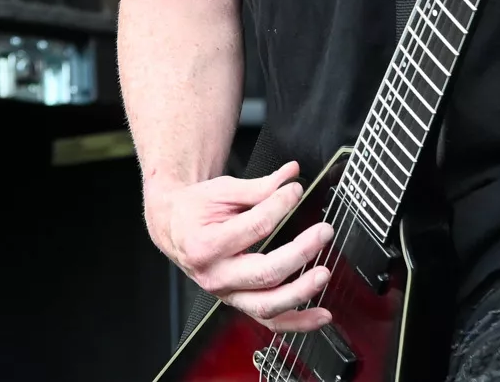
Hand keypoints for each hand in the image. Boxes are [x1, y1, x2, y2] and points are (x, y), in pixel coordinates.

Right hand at [151, 161, 334, 331]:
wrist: (175, 229)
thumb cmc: (195, 210)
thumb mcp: (221, 191)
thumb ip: (258, 187)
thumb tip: (290, 177)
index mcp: (206, 245)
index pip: (255, 227)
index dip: (281, 206)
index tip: (295, 190)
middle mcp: (215, 276)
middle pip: (264, 273)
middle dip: (300, 252)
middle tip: (323, 231)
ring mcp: (227, 295)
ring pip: (268, 305)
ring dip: (302, 292)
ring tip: (324, 273)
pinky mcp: (239, 302)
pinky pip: (270, 320)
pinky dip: (298, 322)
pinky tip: (321, 315)